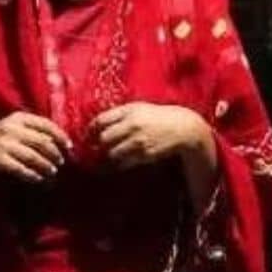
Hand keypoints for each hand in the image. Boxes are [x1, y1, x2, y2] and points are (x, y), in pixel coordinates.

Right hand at [0, 112, 70, 182]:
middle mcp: (12, 128)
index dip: (60, 136)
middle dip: (55, 154)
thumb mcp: (13, 125)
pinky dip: (32, 175)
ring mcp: (4, 144)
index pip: (46, 125)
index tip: (68, 147)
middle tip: (60, 162)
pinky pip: (20, 169)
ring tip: (52, 171)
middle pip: (43, 142)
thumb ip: (33, 129)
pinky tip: (38, 178)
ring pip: (34, 157)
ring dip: (46, 166)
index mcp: (19, 118)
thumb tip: (60, 141)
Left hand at [92, 102, 212, 168]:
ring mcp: (138, 142)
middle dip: (96, 145)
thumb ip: (119, 114)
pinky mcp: (145, 155)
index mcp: (128, 112)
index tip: (88, 135)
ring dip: (106, 156)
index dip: (90, 129)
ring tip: (103, 157)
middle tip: (93, 148)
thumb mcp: (138, 108)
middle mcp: (132, 126)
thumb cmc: (157, 116)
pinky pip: (124, 162)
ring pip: (112, 153)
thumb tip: (97, 124)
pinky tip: (117, 162)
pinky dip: (118, 163)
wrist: (183, 128)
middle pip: (103, 138)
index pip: (100, 120)